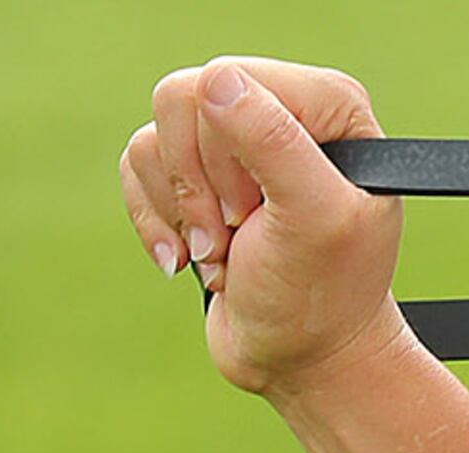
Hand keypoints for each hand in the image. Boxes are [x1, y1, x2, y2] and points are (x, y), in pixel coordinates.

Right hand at [118, 57, 409, 399]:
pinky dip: (156, 220)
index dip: (227, 153)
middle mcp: (283, 111)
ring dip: (181, 210)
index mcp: (331, 107)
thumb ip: (273, 143)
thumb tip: (216, 80)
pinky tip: (192, 259)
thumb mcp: (312, 219)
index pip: (232, 82)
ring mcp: (235, 143)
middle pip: (183, 100)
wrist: (300, 357)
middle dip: (199, 184)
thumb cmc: (321, 296)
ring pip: (154, 135)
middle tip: (241, 233)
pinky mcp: (195, 174)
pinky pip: (136, 164)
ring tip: (226, 253)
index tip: (258, 210)